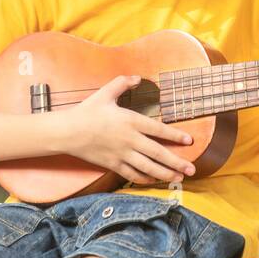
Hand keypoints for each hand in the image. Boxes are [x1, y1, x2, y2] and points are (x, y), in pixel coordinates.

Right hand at [60, 74, 197, 185]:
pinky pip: (132, 174)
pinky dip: (145, 178)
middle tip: (192, 168)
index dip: (175, 136)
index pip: (158, 130)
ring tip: (180, 178)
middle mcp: (129, 140)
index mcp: (130, 121)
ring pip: (148, 167)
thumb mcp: (105, 92)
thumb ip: (123, 83)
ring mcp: (121, 154)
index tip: (189, 141)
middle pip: (158, 153)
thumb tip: (137, 77)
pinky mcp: (113, 165)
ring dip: (165, 173)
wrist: (67, 132)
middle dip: (176, 162)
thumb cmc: (87, 111)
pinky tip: (155, 180)